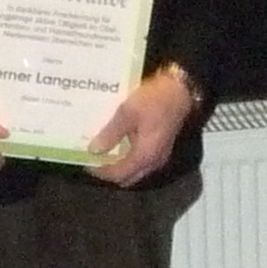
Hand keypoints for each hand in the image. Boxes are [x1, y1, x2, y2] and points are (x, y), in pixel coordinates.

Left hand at [85, 66, 197, 187]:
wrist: (181, 89)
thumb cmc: (154, 100)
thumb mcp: (127, 112)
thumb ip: (111, 133)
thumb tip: (94, 150)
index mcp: (144, 156)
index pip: (117, 174)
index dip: (100, 171)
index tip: (85, 162)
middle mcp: (153, 162)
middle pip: (127, 177)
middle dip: (109, 172)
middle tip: (94, 160)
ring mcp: (160, 156)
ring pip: (135, 171)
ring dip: (120, 166)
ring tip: (104, 152)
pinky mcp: (162, 147)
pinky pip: (141, 162)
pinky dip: (129, 159)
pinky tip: (120, 145)